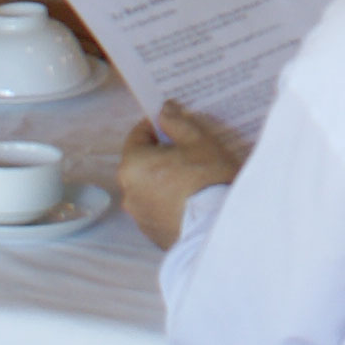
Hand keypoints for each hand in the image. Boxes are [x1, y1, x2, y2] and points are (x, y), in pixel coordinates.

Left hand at [116, 105, 245, 246]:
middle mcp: (128, 191)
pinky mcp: (151, 233)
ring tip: (191, 178)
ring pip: (148, 188)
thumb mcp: (198, 141)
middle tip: (186, 151)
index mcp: (133, 165)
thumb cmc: (206, 178)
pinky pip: (156, 209)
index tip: (173, 125)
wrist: (216, 226)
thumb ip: (177, 123)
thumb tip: (164, 110)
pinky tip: (190, 200)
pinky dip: (168, 202)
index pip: (137, 136)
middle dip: (159, 155)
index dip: (155, 126)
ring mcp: (139, 216)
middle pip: (141, 164)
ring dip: (162, 180)